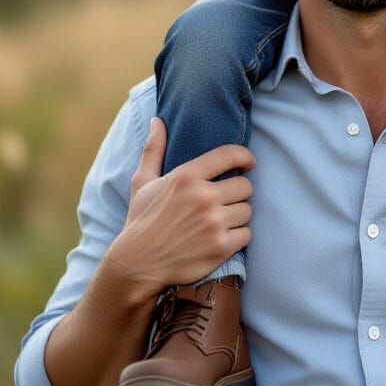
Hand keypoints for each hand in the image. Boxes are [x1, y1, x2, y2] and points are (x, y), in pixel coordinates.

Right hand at [106, 117, 254, 297]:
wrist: (136, 266)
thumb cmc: (141, 221)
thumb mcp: (142, 182)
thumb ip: (153, 149)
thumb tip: (157, 120)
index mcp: (186, 176)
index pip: (230, 155)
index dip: (245, 156)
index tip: (249, 162)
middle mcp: (203, 197)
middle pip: (245, 185)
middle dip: (238, 192)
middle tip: (225, 200)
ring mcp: (213, 223)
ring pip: (247, 210)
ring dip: (238, 215)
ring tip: (221, 220)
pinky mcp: (220, 247)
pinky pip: (246, 234)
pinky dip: (238, 236)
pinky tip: (222, 237)